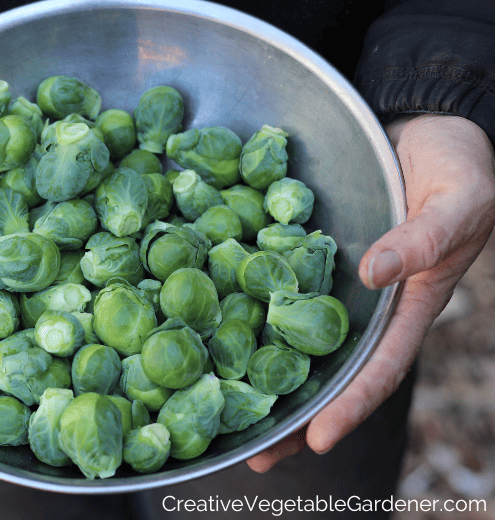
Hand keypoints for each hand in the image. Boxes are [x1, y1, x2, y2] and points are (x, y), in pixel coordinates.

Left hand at [247, 114, 494, 471]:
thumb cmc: (458, 170)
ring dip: (260, 372)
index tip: (315, 440)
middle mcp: (363, 306)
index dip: (349, 408)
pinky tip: (211, 327)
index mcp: (407, 307)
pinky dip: (247, 308)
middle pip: (325, 370)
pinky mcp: (304, 254)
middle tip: (250, 452)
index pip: (378, 369)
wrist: (422, 130)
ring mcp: (331, 282)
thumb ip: (421, 240)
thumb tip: (373, 275)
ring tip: (218, 410)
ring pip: (293, 337)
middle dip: (292, 414)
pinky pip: (275, 285)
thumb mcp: (455, 203)